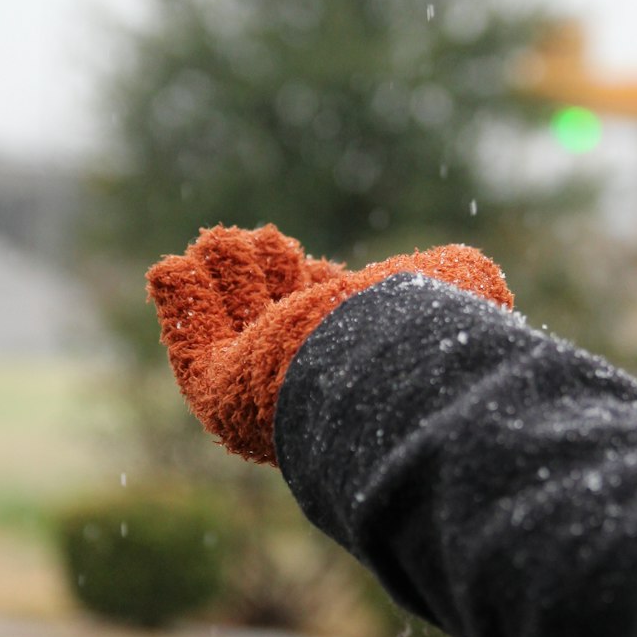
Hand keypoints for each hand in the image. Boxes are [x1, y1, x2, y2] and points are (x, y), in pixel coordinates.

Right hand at [147, 224, 512, 463]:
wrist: (389, 372)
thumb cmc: (431, 333)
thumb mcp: (460, 285)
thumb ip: (456, 273)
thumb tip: (462, 272)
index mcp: (363, 356)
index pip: (325, 314)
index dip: (317, 282)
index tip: (321, 269)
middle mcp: (310, 374)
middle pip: (270, 313)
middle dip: (267, 271)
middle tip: (276, 249)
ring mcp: (262, 383)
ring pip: (228, 319)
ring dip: (224, 274)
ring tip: (223, 245)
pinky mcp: (219, 391)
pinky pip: (188, 340)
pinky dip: (179, 300)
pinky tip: (173, 269)